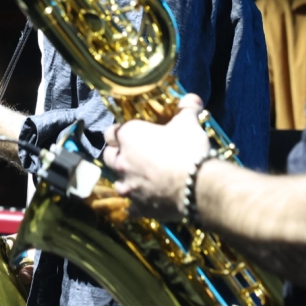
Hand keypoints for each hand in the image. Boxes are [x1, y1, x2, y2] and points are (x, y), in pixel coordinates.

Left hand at [103, 94, 210, 221]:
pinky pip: (132, 207)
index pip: (110, 132)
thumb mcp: (188, 123)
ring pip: (118, 182)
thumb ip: (187, 108)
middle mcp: (122, 162)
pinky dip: (137, 204)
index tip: (131, 134)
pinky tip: (148, 201)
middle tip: (135, 154)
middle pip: (108, 156)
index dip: (120, 132)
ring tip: (143, 179)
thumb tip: (192, 97)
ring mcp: (128, 187)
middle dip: (118, 155)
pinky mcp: (139, 207)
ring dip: (127, 180)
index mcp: (128, 137)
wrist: (197, 186)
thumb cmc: (188, 149)